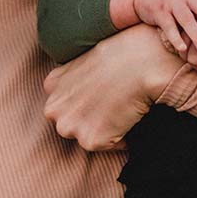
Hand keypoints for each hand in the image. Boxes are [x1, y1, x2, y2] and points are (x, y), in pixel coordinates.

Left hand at [43, 24, 183, 150]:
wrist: (144, 61)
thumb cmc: (124, 51)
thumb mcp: (88, 57)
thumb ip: (78, 77)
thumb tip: (92, 90)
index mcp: (52, 84)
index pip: (66, 104)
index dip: (87, 101)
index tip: (104, 95)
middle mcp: (54, 108)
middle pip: (72, 124)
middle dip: (91, 119)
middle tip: (115, 103)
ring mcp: (70, 126)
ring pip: (88, 136)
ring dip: (106, 129)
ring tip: (123, 108)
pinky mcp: (90, 141)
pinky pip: (110, 146)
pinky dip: (123, 137)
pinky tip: (130, 116)